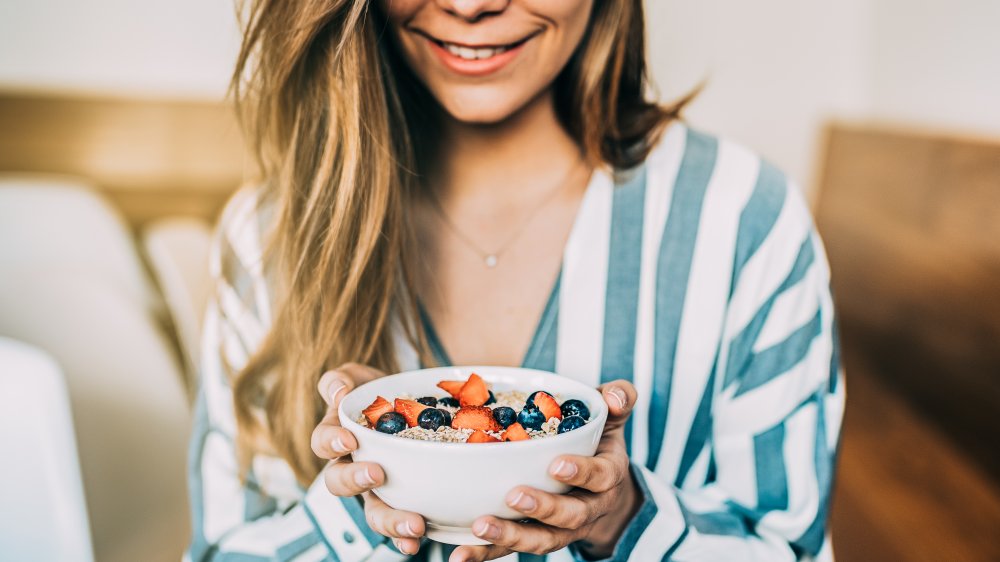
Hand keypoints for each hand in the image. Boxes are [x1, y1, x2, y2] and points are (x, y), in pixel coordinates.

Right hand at [311, 363, 426, 554]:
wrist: (412, 406)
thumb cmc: (378, 393)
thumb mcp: (360, 379)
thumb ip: (342, 380)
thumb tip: (337, 392)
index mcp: (337, 437)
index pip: (322, 442)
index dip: (330, 442)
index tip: (349, 439)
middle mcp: (352, 468)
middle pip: (340, 483)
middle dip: (356, 482)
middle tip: (377, 474)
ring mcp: (377, 490)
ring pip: (372, 511)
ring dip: (389, 521)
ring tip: (413, 524)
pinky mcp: (402, 502)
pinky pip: (399, 526)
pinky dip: (405, 538)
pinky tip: (417, 542)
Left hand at [451, 380, 640, 561]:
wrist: (598, 484)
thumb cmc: (597, 440)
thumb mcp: (610, 417)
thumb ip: (618, 398)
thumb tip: (616, 395)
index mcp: (607, 476)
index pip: (600, 477)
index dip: (581, 473)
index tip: (556, 465)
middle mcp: (588, 508)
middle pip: (570, 517)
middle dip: (543, 509)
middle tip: (514, 496)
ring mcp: (561, 528)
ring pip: (541, 540)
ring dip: (510, 538)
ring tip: (480, 528)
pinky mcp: (534, 537)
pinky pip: (511, 550)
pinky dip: (486, 554)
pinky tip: (462, 555)